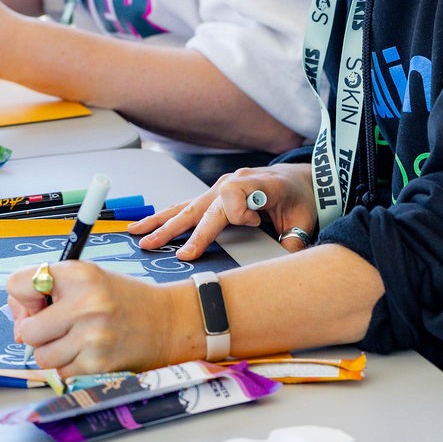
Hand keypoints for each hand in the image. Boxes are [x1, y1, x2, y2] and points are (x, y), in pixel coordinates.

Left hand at [8, 260, 178, 375]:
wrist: (168, 321)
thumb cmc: (124, 299)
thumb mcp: (89, 279)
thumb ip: (51, 292)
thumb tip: (17, 323)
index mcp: (79, 274)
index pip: (17, 284)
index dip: (22, 299)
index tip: (37, 304)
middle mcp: (85, 303)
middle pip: (26, 331)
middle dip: (35, 333)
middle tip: (55, 327)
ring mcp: (91, 336)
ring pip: (42, 357)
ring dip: (53, 352)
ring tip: (76, 339)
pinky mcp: (98, 363)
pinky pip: (62, 372)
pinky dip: (70, 366)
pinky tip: (89, 351)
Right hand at [128, 163, 317, 259]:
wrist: (300, 179)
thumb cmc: (301, 198)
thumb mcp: (304, 220)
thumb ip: (294, 241)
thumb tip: (284, 262)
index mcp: (257, 184)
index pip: (234, 195)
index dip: (237, 213)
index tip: (252, 224)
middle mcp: (233, 183)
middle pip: (201, 206)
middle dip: (177, 228)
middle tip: (153, 246)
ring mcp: (221, 187)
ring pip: (187, 206)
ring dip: (162, 221)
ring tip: (137, 234)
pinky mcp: (215, 195)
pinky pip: (188, 205)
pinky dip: (167, 216)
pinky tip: (147, 224)